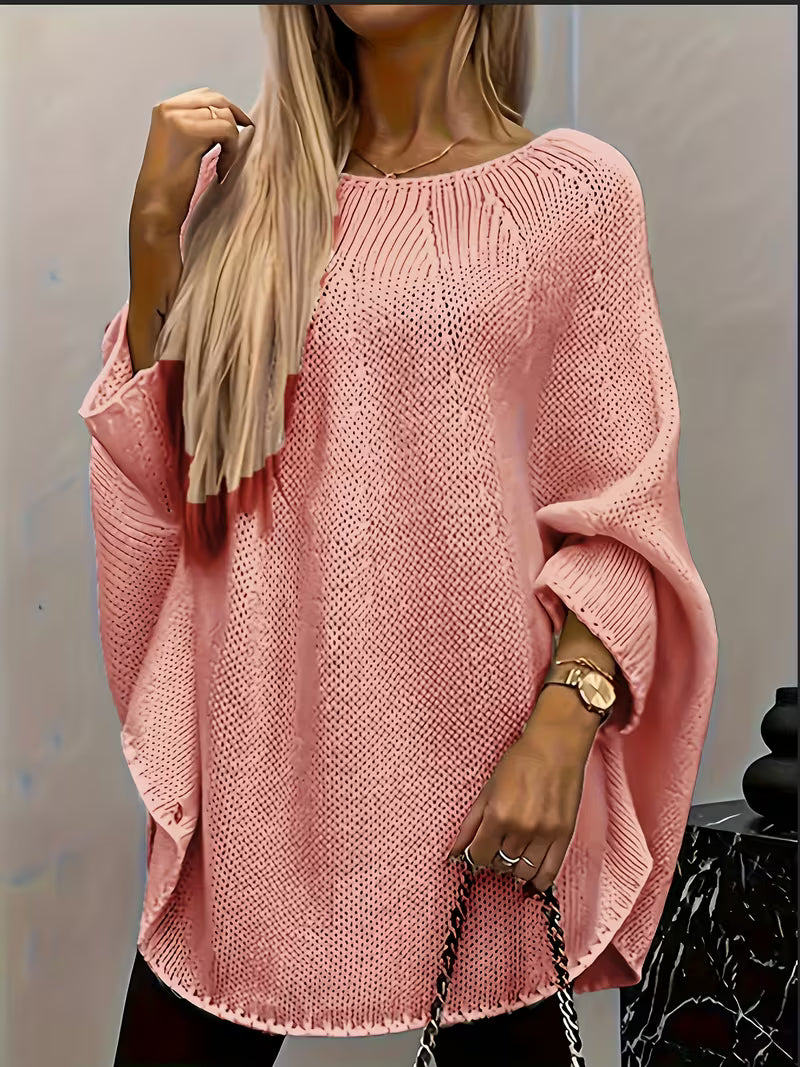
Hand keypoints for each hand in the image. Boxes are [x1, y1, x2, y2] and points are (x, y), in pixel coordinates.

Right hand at [131, 87, 253, 238]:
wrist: (156, 206)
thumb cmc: (171, 185)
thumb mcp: (182, 146)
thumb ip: (197, 127)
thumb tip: (226, 116)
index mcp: (165, 109)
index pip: (204, 95)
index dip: (227, 108)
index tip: (242, 125)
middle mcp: (168, 108)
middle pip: (216, 99)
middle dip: (235, 119)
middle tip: (243, 140)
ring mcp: (176, 117)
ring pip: (224, 116)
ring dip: (232, 142)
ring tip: (223, 166)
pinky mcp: (188, 131)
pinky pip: (227, 130)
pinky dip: (231, 152)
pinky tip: (220, 170)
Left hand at [446, 685, 599, 894]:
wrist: (556, 747)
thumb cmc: (520, 762)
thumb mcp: (487, 790)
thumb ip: (470, 824)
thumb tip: (454, 854)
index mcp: (498, 816)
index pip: (480, 856)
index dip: (476, 855)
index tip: (478, 849)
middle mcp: (522, 829)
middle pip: (501, 864)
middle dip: (495, 858)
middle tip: (497, 846)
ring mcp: (545, 834)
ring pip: (523, 872)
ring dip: (514, 868)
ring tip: (513, 854)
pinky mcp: (565, 836)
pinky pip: (550, 872)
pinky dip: (538, 879)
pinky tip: (532, 877)